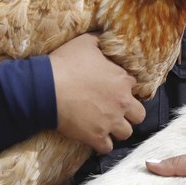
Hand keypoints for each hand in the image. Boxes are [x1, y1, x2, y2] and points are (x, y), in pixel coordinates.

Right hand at [50, 33, 145, 153]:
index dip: (125, 88)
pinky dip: (101, 144)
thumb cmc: (66, 63)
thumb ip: (102, 40)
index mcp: (122, 80)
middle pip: (139, 115)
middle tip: (115, 110)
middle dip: (129, 113)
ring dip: (117, 129)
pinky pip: (107, 148)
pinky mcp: (95, 136)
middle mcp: (121, 102)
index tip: (114, 89)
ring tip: (105, 124)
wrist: (46, 88)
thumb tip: (108, 37)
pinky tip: (94, 136)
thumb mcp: (86, 42)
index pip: (135, 87)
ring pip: (126, 133)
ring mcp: (110, 121)